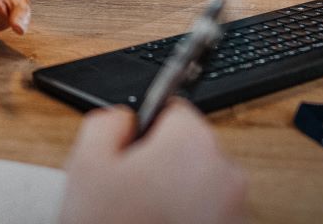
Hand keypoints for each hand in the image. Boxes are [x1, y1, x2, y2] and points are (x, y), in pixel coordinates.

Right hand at [59, 102, 247, 223]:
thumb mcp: (86, 165)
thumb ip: (107, 122)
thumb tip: (126, 117)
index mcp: (192, 144)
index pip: (173, 111)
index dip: (146, 133)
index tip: (131, 155)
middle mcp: (225, 174)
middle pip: (192, 150)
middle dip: (164, 167)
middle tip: (131, 196)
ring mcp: (236, 212)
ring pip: (202, 187)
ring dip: (180, 198)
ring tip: (146, 221)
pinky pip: (212, 217)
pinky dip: (192, 222)